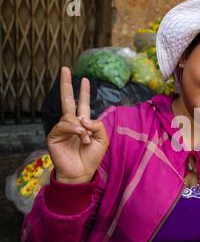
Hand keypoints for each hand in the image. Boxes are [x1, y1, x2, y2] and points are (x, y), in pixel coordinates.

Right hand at [47, 67, 108, 183]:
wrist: (82, 172)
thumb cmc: (92, 157)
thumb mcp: (103, 139)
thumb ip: (98, 125)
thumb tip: (83, 118)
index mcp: (83, 123)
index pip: (82, 104)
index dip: (83, 92)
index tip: (85, 79)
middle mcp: (71, 123)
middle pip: (67, 100)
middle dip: (66, 84)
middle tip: (64, 68)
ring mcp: (61, 129)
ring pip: (70, 117)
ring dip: (81, 128)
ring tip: (86, 139)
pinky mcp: (54, 136)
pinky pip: (64, 125)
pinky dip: (74, 130)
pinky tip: (80, 137)